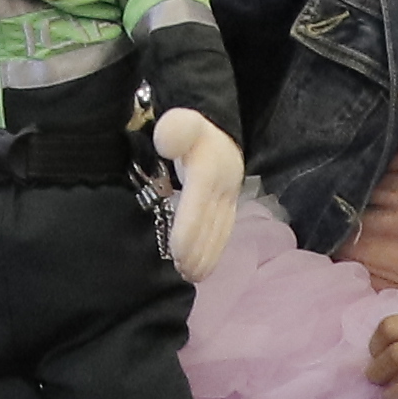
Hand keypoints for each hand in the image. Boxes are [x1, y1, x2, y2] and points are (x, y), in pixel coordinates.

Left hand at [151, 106, 241, 278]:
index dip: (188, 229)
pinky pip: (225, 231)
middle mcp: (223, 185)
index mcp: (207, 168)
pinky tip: (204, 267)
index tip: (176, 253)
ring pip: (220, 231)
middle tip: (180, 274)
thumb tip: (166, 142)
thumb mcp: (180, 122)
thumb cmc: (188, 130)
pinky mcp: (231, 205)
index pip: (197, 202)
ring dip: (207, 255)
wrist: (217, 128)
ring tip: (191, 276)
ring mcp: (229, 197)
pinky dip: (215, 251)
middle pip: (211, 223)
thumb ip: (174, 129)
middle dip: (197, 250)